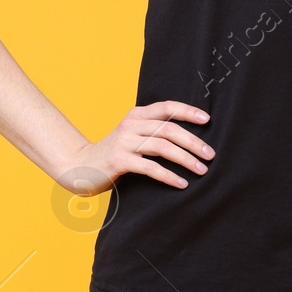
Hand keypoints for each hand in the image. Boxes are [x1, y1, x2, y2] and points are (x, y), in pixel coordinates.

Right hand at [62, 100, 213, 193]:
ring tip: (202, 170)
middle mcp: (131, 125)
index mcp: (137, 115)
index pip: (166, 107)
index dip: (188, 111)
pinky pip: (151, 167)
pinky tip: (181, 183)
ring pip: (163, 146)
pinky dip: (169, 176)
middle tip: (210, 154)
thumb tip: (189, 137)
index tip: (207, 119)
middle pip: (169, 129)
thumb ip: (153, 131)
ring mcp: (124, 142)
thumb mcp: (133, 135)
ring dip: (186, 159)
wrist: (81, 166)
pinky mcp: (119, 161)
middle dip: (193, 141)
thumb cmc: (115, 153)